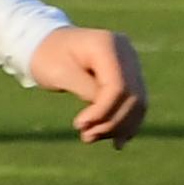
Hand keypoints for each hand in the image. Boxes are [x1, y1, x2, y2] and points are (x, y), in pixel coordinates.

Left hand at [27, 26, 147, 146]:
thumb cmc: (47, 56)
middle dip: (111, 122)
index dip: (103, 111)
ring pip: (136, 102)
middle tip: (86, 137)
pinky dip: (125, 121)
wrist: (46, 44)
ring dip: (118, 126)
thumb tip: (107, 112)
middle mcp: (125, 51)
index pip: (118, 86)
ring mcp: (130, 62)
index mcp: (107, 45)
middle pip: (131, 95)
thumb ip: (86, 90)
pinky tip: (116, 140)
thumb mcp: (61, 73)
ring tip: (92, 138)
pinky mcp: (129, 74)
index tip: (79, 125)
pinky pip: (135, 102)